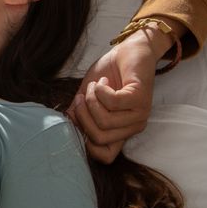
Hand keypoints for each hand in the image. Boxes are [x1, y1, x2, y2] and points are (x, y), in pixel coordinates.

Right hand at [68, 30, 165, 162]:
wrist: (129, 51)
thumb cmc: (109, 73)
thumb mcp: (87, 96)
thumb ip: (79, 113)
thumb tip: (66, 123)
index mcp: (119, 131)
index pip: (105, 157)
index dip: (85, 143)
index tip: (77, 118)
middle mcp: (132, 127)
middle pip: (98, 138)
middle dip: (82, 115)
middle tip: (82, 96)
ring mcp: (139, 115)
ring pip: (104, 121)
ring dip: (91, 98)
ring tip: (95, 86)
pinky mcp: (141, 99)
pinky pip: (112, 103)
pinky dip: (100, 90)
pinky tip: (104, 82)